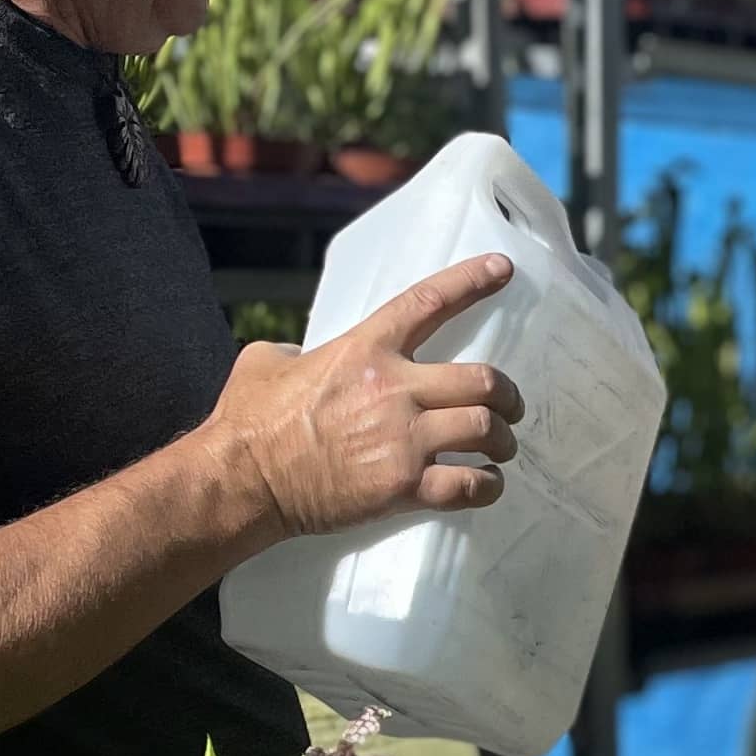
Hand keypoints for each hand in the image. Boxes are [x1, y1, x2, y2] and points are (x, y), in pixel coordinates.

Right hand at [204, 256, 527, 540]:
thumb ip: (299, 350)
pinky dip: (487, 486)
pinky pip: (469, 485)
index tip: (504, 269)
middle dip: (507, 395)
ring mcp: (404, 440)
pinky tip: (486, 484)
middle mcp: (394, 389)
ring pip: (485, 430)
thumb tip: (304, 355)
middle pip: (483, 380)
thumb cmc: (250, 421)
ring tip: (501, 449)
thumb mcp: (266, 361)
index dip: (472, 281)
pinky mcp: (404, 487)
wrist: (244, 480)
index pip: (429, 302)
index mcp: (365, 349)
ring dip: (502, 441)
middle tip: (510, 408)